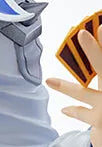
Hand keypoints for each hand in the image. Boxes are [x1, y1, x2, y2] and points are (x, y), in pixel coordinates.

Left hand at [47, 25, 101, 146]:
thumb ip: (100, 70)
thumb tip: (94, 37)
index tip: (101, 25)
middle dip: (94, 51)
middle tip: (82, 34)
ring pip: (84, 93)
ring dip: (65, 87)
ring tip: (49, 81)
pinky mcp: (100, 121)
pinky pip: (82, 113)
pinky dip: (73, 110)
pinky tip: (64, 109)